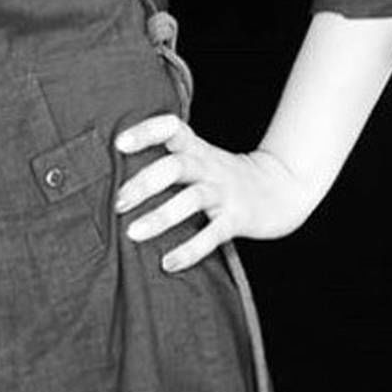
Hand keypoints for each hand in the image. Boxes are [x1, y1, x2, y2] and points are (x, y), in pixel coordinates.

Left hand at [114, 114, 317, 272]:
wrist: (279, 189)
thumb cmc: (220, 174)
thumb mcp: (198, 156)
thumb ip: (165, 157)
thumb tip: (112, 169)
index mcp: (195, 148)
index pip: (170, 128)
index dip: (146, 132)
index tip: (119, 144)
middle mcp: (207, 166)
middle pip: (175, 166)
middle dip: (144, 183)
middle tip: (117, 202)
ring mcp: (223, 192)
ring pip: (191, 201)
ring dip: (161, 217)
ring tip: (132, 234)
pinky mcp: (236, 219)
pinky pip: (212, 235)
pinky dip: (189, 250)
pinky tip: (167, 263)